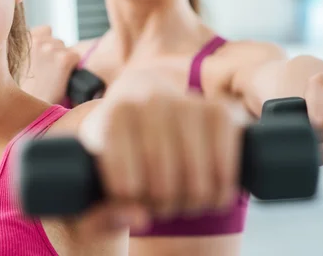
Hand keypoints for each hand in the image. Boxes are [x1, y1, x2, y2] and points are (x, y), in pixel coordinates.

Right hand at [20, 26, 80, 103]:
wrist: (24, 111)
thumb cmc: (20, 89)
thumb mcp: (16, 62)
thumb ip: (27, 48)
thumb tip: (41, 38)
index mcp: (23, 38)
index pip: (45, 30)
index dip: (46, 44)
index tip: (41, 60)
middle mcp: (37, 40)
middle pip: (57, 40)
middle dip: (54, 53)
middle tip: (46, 73)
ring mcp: (50, 49)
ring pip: (66, 48)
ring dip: (62, 60)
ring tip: (51, 78)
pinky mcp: (63, 59)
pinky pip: (75, 57)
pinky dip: (72, 67)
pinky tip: (60, 79)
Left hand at [75, 67, 248, 235]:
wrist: (146, 101)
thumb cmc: (119, 146)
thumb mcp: (97, 177)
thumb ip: (101, 213)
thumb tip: (139, 221)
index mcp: (116, 115)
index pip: (126, 188)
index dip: (131, 205)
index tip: (131, 196)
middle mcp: (151, 101)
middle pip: (162, 189)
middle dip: (162, 207)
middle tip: (158, 201)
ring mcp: (188, 103)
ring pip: (197, 185)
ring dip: (192, 204)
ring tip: (181, 198)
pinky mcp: (220, 111)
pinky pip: (225, 171)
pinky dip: (220, 192)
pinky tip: (210, 191)